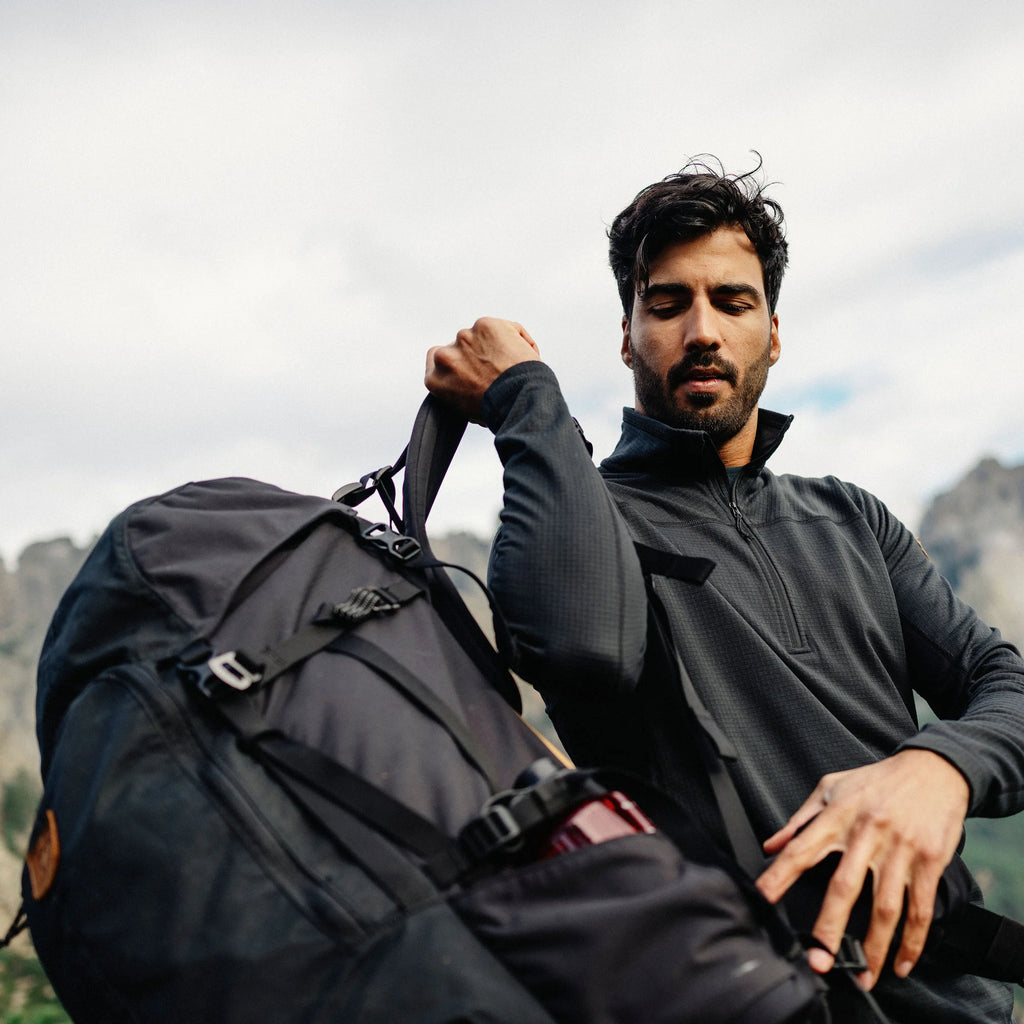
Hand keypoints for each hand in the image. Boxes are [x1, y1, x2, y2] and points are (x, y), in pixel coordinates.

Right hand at [425, 317, 540, 422]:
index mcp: (435, 378)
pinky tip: (522, 356)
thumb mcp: (468, 411)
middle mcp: (444, 356)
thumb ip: (460, 391)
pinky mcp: (485, 325)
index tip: (467, 367)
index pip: (435, 360)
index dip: (454, 361)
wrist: (519, 399)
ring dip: (493, 345)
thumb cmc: (500, 411)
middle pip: (459, 346)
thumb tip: (469, 387)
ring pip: (481, 336)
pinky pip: (502, 328)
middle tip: (495, 368)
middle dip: (476, 353)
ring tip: (510, 366)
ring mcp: (464, 337)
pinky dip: (514, 338)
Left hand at [755, 749, 968, 989]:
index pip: (801, 849)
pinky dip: (913, 941)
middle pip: (844, 887)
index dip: (779, 875)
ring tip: (862, 974)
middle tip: (818, 961)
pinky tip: (901, 963)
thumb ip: (799, 819)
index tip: (762, 899)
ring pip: (885, 907)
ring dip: (874, 946)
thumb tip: (769, 846)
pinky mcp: (929, 861)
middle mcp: (867, 834)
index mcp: (838, 816)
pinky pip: (921, 908)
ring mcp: (900, 850)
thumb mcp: (831, 788)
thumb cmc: (876, 780)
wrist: (933, 769)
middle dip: (829, 927)